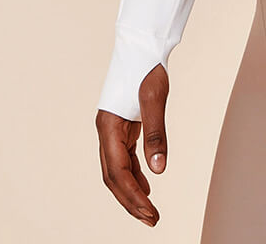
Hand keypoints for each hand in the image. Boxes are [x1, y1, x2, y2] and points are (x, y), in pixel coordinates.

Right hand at [96, 62, 171, 226]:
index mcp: (108, 127)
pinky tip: (146, 184)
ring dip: (131, 191)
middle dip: (130, 201)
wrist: (142, 45)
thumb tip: (159, 170)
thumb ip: (156, 134)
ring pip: (117, 169)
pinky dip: (134, 174)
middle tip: (151, 219)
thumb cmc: (147, 67)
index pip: (117, 172)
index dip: (132, 196)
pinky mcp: (122, 125)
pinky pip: (124, 157)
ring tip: (148, 210)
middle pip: (113, 176)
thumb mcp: (155, 99)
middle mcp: (106, 131)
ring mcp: (112, 129)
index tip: (150, 213)